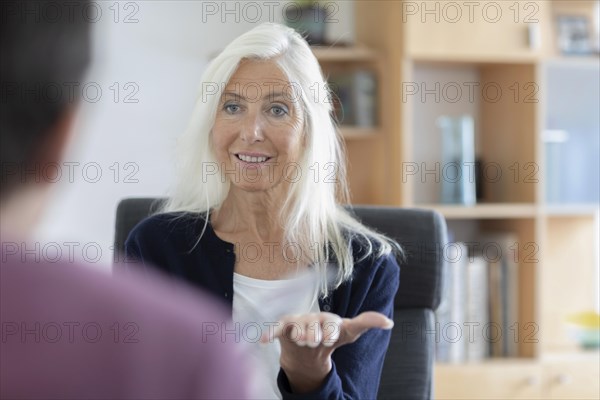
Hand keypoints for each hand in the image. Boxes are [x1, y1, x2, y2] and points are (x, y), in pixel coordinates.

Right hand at [260, 311, 392, 392]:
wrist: (307, 351)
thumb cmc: (329, 337)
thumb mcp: (348, 332)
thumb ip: (366, 322)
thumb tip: (390, 322)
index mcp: (328, 318)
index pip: (329, 322)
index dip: (330, 331)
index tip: (331, 340)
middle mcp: (311, 317)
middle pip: (311, 324)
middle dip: (313, 334)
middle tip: (313, 342)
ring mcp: (297, 322)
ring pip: (296, 326)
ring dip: (298, 335)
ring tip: (301, 341)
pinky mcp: (283, 328)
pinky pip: (275, 328)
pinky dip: (269, 332)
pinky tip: (263, 339)